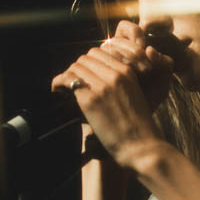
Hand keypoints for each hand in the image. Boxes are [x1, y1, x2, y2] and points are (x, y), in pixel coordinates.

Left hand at [50, 21, 174, 166]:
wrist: (141, 147)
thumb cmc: (138, 127)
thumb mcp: (134, 96)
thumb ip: (119, 84)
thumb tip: (97, 80)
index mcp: (127, 72)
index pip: (99, 52)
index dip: (88, 63)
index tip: (84, 75)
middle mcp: (115, 75)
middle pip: (85, 58)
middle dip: (77, 68)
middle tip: (73, 83)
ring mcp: (102, 86)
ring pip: (75, 67)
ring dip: (68, 76)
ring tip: (64, 89)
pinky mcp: (90, 100)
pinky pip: (68, 80)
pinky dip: (59, 83)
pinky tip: (57, 91)